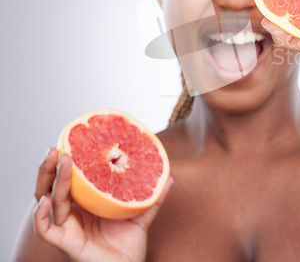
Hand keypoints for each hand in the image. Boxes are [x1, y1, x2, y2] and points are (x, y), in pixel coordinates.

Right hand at [33, 148, 172, 261]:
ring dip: (51, 179)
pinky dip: (40, 216)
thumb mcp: (141, 216)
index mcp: (86, 204)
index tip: (72, 141)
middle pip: (53, 186)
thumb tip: (170, 176)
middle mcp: (73, 213)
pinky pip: (45, 230)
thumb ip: (153, 196)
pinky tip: (46, 201)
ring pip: (49, 200)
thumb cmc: (129, 246)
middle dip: (51, 166)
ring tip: (59, 160)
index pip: (72, 179)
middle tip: (56, 148)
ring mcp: (68, 226)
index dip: (68, 162)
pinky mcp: (66, 242)